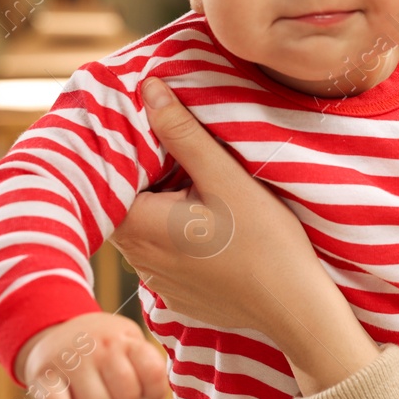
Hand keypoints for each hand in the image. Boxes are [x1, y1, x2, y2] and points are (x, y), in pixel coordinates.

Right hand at [13, 310, 167, 398]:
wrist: (54, 330)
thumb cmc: (101, 344)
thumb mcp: (128, 346)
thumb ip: (145, 376)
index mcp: (124, 340)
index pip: (153, 371)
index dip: (154, 392)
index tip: (146, 395)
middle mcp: (99, 348)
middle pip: (126, 395)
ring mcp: (71, 362)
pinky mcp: (44, 378)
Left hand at [109, 77, 379, 390]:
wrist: (295, 308)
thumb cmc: (265, 241)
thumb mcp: (226, 178)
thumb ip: (183, 133)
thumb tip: (149, 90)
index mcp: (143, 227)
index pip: (104, 183)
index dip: (117, 155)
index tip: (138, 132)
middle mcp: (140, 260)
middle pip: (122, 205)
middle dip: (141, 178)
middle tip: (168, 150)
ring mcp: (158, 282)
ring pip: (143, 231)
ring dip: (158, 209)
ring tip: (190, 187)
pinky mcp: (178, 296)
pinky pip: (163, 257)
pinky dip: (175, 238)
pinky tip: (206, 228)